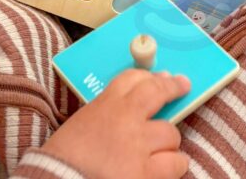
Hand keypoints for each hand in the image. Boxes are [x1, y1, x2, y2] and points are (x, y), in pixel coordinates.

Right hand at [42, 70, 190, 178]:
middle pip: (158, 92)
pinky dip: (174, 166)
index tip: (162, 76)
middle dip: (173, 87)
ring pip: (171, 133)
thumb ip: (107, 113)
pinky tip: (167, 169)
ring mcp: (138, 145)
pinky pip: (175, 164)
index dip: (150, 76)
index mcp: (106, 105)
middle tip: (182, 85)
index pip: (133, 78)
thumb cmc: (63, 159)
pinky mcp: (145, 173)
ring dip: (169, 142)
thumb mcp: (82, 124)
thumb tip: (132, 110)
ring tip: (163, 150)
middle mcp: (126, 119)